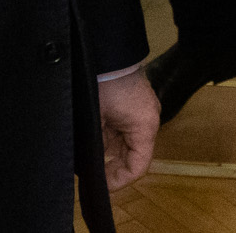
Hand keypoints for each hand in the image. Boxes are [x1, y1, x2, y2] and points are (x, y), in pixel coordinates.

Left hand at [97, 69, 158, 190]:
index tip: (102, 185)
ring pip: (126, 140)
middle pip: (133, 154)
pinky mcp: (133, 101)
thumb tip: (89, 165)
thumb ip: (97, 146)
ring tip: (87, 151)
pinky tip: (92, 134)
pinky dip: (109, 134)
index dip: (120, 180)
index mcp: (144, 126)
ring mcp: (141, 109)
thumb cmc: (104, 83)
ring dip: (108, 148)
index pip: (138, 166)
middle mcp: (148, 119)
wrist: (106, 50)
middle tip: (90, 171)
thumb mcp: (96, 120)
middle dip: (111, 163)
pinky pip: (123, 125)